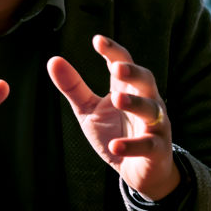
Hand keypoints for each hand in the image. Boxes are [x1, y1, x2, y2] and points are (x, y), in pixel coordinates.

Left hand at [47, 35, 179, 200]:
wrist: (137, 171)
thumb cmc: (114, 132)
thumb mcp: (89, 110)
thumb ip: (73, 87)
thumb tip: (53, 59)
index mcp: (127, 88)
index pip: (123, 63)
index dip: (113, 51)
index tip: (98, 40)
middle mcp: (147, 101)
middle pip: (146, 80)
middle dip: (133, 72)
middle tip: (117, 67)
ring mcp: (155, 125)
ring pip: (151, 110)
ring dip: (136, 103)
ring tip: (117, 99)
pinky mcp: (157, 149)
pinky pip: (148, 145)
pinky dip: (132, 145)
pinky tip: (115, 146)